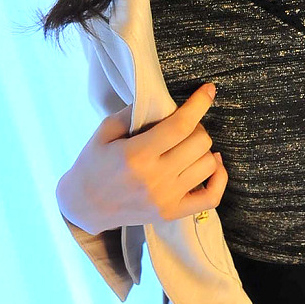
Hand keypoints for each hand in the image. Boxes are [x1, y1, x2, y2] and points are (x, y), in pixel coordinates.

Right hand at [56, 82, 227, 232]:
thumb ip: (133, 113)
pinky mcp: (172, 213)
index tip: (208, 90)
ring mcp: (166, 199)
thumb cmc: (93, 164)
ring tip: (189, 146)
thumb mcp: (105, 131)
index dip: (199, 104)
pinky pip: (212, 197)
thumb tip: (163, 101)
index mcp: (136, 155)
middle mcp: (155, 178)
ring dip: (204, 149)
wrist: (84, 206)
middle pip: (199, 143)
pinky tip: (213, 163)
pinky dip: (219, 177)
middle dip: (197, 127)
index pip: (180, 126)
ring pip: (209, 165)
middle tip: (183, 127)